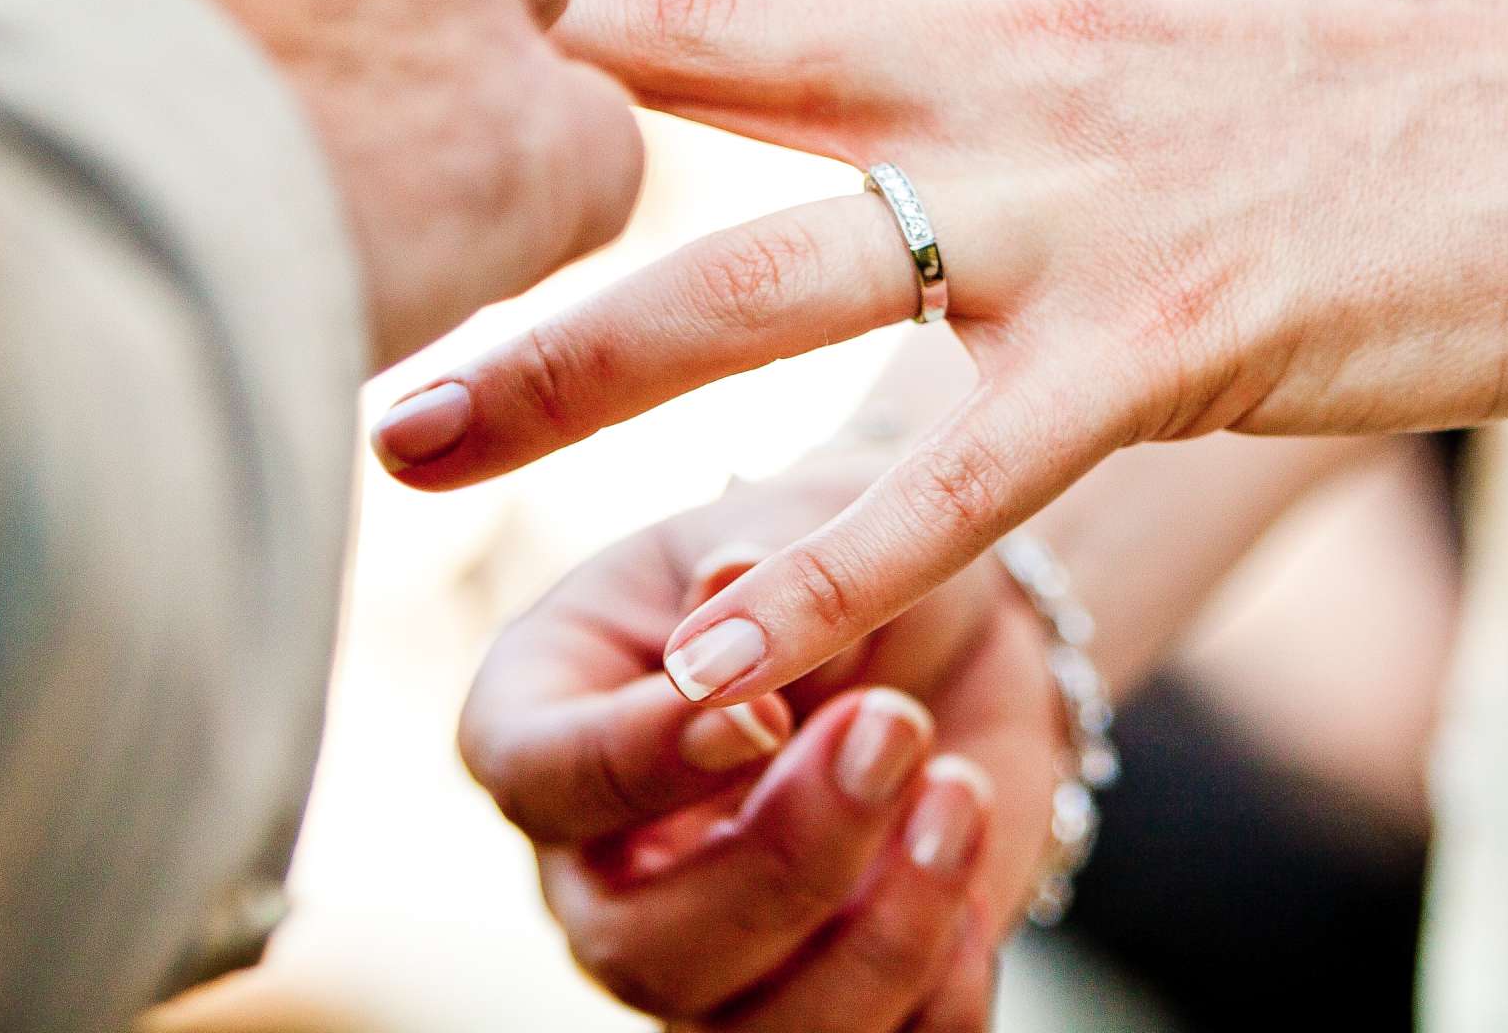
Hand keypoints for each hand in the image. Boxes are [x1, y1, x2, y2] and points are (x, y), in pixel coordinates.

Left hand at [374, 0, 1507, 699]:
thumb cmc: (1401, 73)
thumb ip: (997, 12)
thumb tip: (870, 21)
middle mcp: (1004, 45)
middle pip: (669, 50)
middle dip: (472, 130)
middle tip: (275, 198)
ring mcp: (1078, 189)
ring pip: (766, 267)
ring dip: (574, 361)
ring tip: (412, 450)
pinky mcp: (1175, 331)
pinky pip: (963, 465)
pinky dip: (835, 553)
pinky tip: (725, 640)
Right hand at [460, 462, 1062, 1031]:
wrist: (943, 625)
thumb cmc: (837, 553)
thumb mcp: (803, 523)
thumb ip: (770, 572)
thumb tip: (724, 594)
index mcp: (549, 720)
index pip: (538, 778)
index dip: (638, 763)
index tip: (761, 715)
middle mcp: (604, 864)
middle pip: (639, 945)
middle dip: (786, 855)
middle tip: (893, 727)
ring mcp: (706, 952)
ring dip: (876, 937)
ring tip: (959, 792)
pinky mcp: (818, 1001)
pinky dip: (940, 993)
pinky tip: (969, 870)